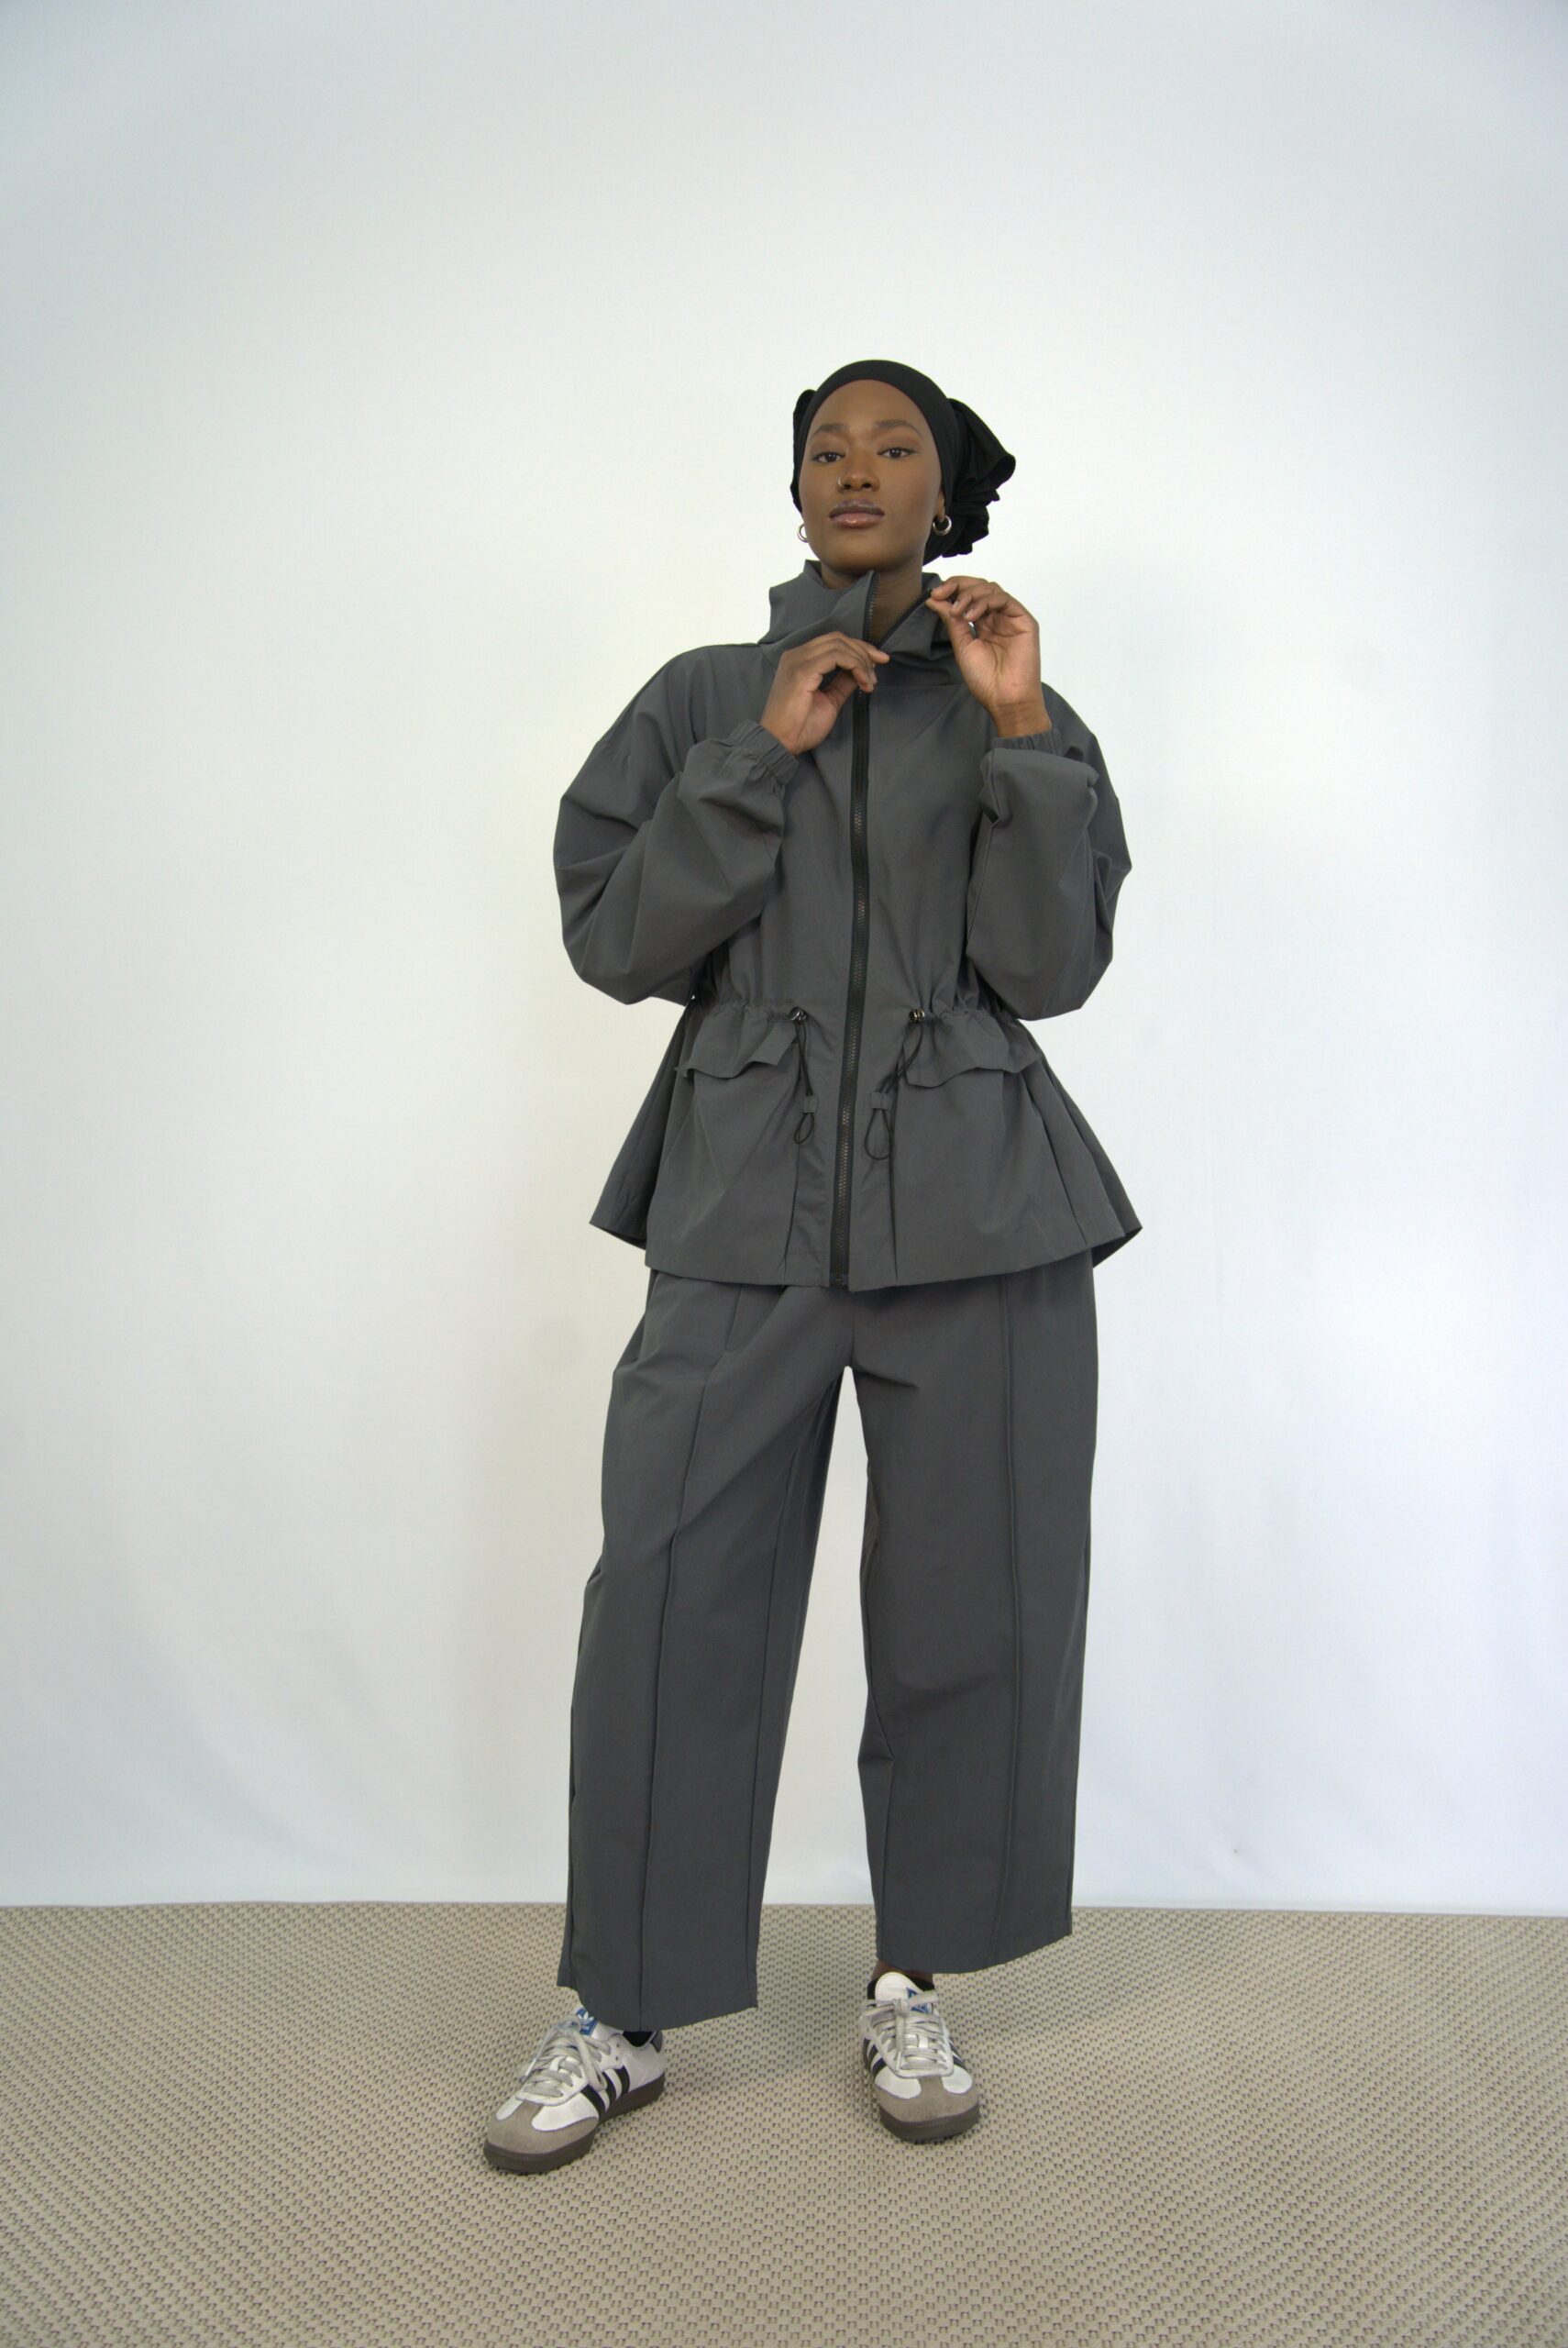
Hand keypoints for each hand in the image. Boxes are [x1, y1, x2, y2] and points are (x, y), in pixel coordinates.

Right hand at [759, 632, 889, 756]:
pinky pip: (836, 656)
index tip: (877, 662)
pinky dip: (855, 666)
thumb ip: (843, 683)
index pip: (833, 642)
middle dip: (864, 650)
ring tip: (869, 682)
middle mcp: (797, 655)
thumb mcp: (829, 700)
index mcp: (800, 660)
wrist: (780, 742)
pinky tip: (862, 681)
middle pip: (838, 638)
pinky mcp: (803, 670)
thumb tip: (861, 671)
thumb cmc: (799, 727)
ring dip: (861, 660)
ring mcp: (798, 660)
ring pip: (839, 645)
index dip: (858, 648)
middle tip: (879, 668)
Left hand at [927, 576, 1048, 731]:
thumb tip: (935, 599)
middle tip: (941, 594)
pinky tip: (971, 616)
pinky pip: (1004, 600)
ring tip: (958, 612)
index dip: (952, 589)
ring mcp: (1011, 618)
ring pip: (991, 590)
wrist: (1005, 699)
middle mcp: (998, 618)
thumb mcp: (962, 645)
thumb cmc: (986, 679)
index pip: (969, 595)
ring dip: (970, 595)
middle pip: (980, 587)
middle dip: (958, 586)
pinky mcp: (1024, 621)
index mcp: (984, 623)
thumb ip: (951, 620)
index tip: (935, 595)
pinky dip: (985, 602)